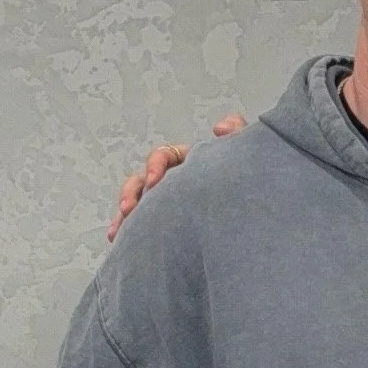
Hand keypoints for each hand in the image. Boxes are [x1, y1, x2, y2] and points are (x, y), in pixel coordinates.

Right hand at [107, 115, 246, 238]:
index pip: (165, 157)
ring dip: (124, 213)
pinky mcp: (163, 224)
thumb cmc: (247, 185)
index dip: (156, 165)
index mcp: (189, 163)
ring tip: (119, 230)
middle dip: (132, 192)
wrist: (250, 225)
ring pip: (137, 203)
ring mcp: (166, 204)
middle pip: (143, 181)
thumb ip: (237, 136)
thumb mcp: (244, 157)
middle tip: (129, 208)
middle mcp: (173, 182)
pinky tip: (118, 239)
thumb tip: (219, 127)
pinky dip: (126, 230)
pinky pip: (140, 225)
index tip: (154, 181)